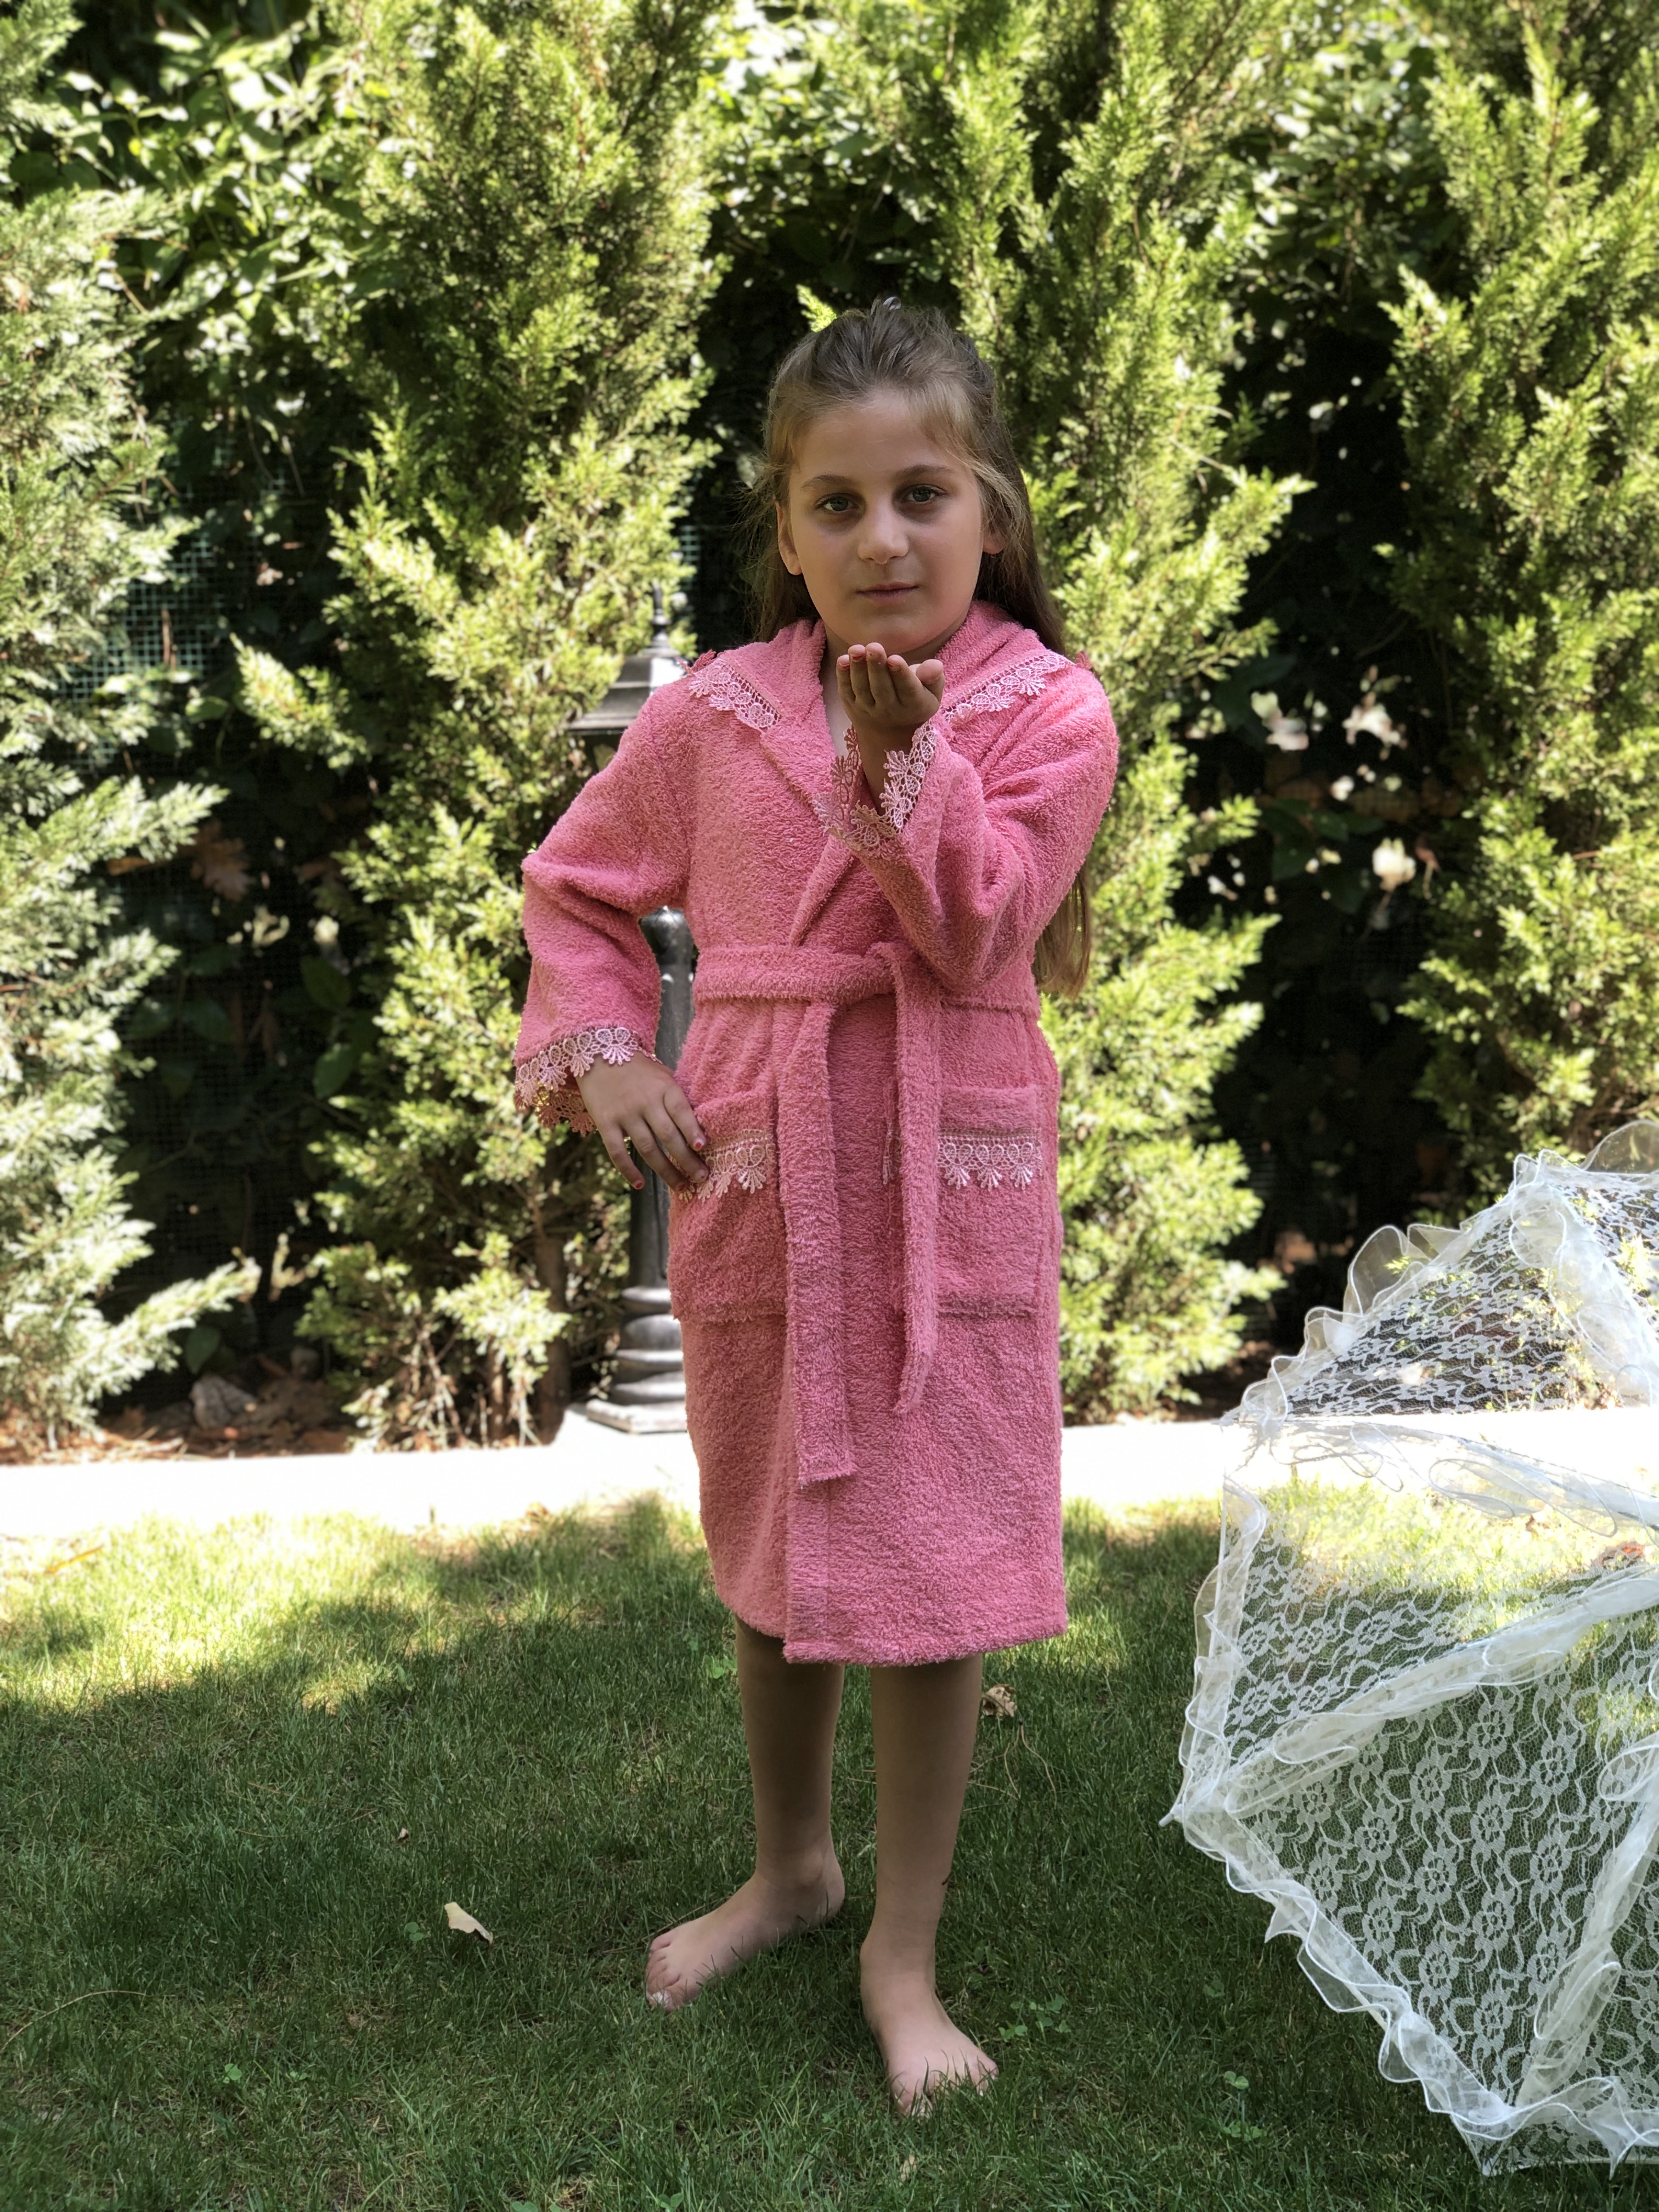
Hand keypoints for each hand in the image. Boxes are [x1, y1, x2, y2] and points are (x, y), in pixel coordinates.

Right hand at [577, 1053, 706, 1192]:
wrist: (597, 1054)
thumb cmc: (638, 1069)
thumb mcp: (662, 1075)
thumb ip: (676, 1098)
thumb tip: (697, 1127)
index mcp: (664, 1087)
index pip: (682, 1112)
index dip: (692, 1131)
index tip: (703, 1148)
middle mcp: (645, 1101)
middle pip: (669, 1136)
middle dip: (687, 1160)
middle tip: (701, 1178)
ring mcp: (625, 1114)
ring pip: (648, 1148)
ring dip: (665, 1170)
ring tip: (680, 1185)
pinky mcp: (605, 1123)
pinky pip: (617, 1152)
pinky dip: (629, 1170)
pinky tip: (640, 1184)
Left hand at [836, 642, 944, 749]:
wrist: (891, 732)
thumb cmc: (915, 700)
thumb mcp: (932, 692)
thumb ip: (934, 677)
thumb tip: (933, 666)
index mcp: (914, 705)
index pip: (908, 689)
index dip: (901, 674)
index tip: (895, 659)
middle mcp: (890, 710)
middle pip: (881, 688)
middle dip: (877, 667)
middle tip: (873, 647)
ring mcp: (869, 709)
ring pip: (862, 689)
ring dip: (858, 669)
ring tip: (856, 649)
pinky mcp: (852, 706)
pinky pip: (846, 691)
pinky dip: (843, 676)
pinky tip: (843, 659)